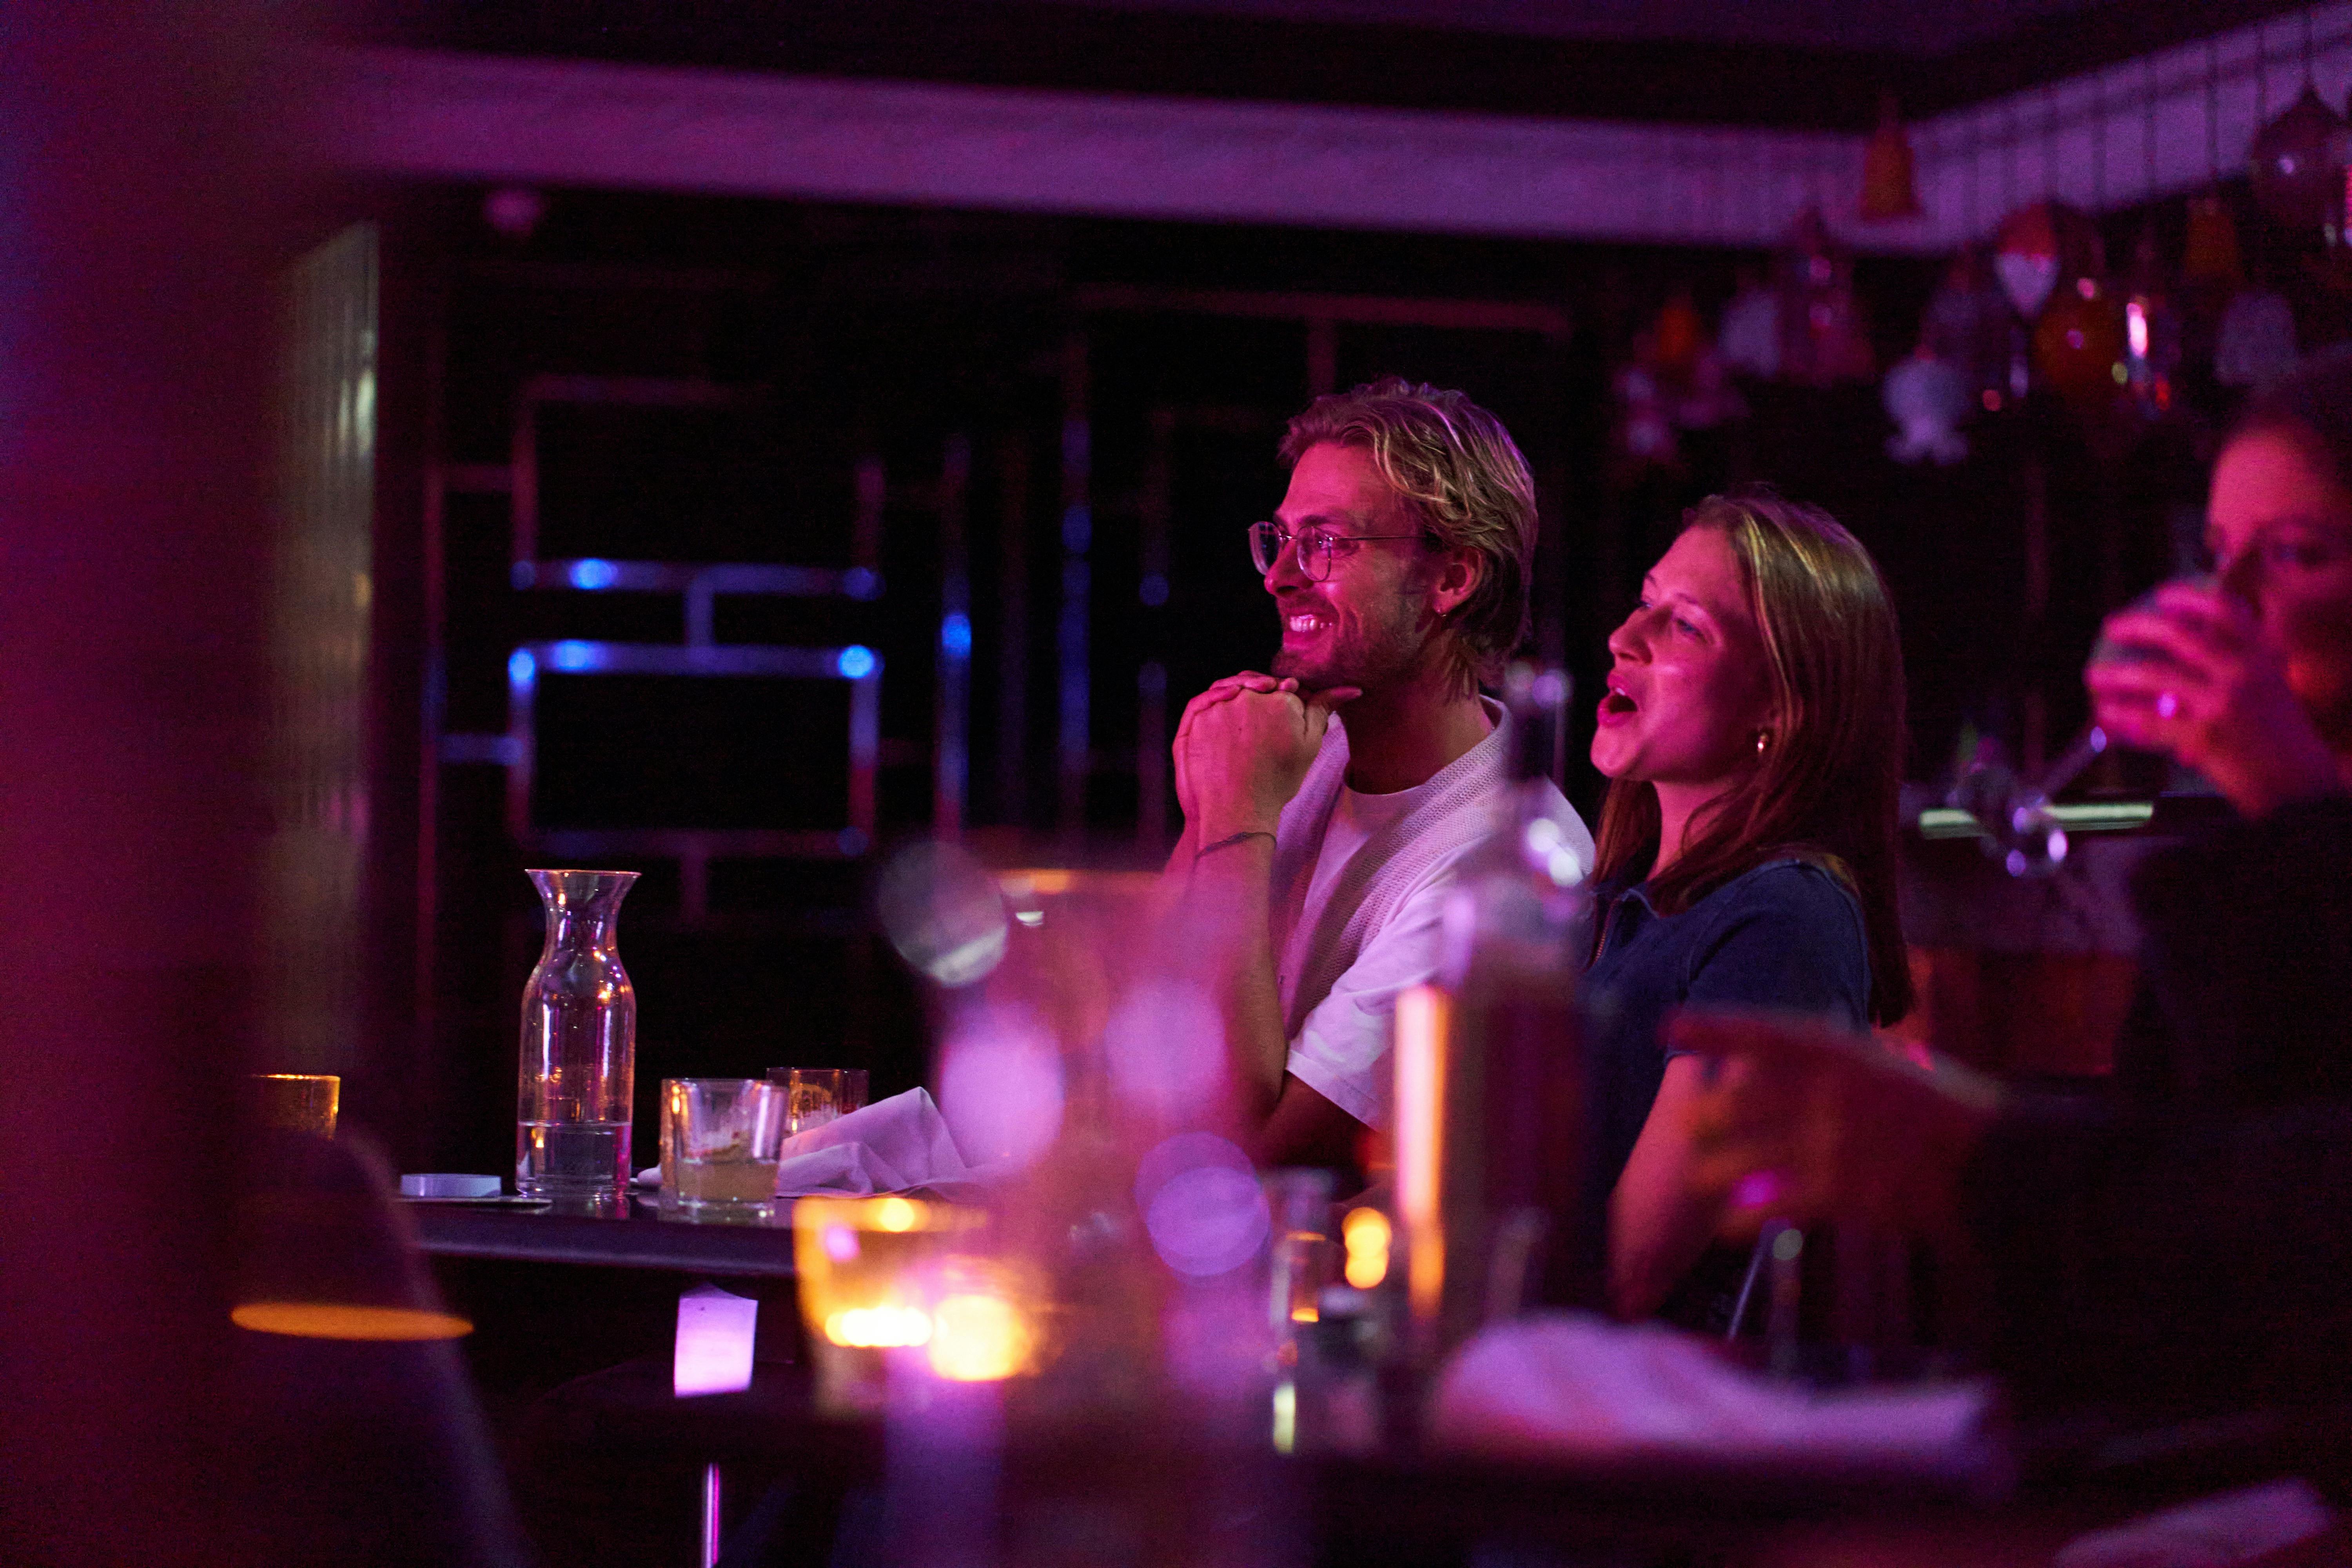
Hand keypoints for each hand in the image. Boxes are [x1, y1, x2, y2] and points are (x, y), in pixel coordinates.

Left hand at [1181, 684, 1358, 841]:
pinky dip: (1215, 703)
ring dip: (1238, 699)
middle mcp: (1250, 696)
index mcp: (1282, 700)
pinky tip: (1223, 722)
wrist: (1237, 809)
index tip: (1282, 724)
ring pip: (1231, 689)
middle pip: (1259, 685)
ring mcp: (1220, 705)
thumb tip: (1350, 688)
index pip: (1285, 689)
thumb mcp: (1309, 746)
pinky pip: (1206, 698)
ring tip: (1244, 731)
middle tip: (1264, 731)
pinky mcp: (1196, 717)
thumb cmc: (1275, 782)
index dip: (1286, 703)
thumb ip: (1323, 710)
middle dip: (1263, 698)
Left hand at [1667, 1009, 2002, 1244]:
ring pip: (1745, 1155)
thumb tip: (1817, 1063)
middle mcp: (1830, 1090)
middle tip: (1686, 1123)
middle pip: (1739, 1101)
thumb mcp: (1897, 1070)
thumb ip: (1850, 1068)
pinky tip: (1728, 1225)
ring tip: (1700, 1179)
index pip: (1763, 1031)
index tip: (1667, 1024)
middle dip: (1707, 1116)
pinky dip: (1746, 1215)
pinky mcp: (1843, 1189)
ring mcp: (1833, 1140)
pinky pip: (1773, 1203)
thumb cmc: (1950, 1115)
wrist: (1997, 1163)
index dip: (1713, 1027)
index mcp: (1846, 1053)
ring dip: (1717, 1170)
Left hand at [2086, 582, 2341, 816]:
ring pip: (2155, 677)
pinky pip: (2150, 723)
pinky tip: (2106, 716)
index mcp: (2261, 659)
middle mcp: (2242, 673)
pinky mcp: (2204, 737)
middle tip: (2112, 626)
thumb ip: (2238, 670)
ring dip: (2117, 674)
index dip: (2191, 598)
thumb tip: (2187, 658)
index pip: (2227, 612)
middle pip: (2179, 636)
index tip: (2164, 595)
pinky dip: (2123, 718)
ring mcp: (2223, 703)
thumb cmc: (2284, 743)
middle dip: (2138, 626)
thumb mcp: (2272, 692)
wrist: (2303, 787)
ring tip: (2095, 675)